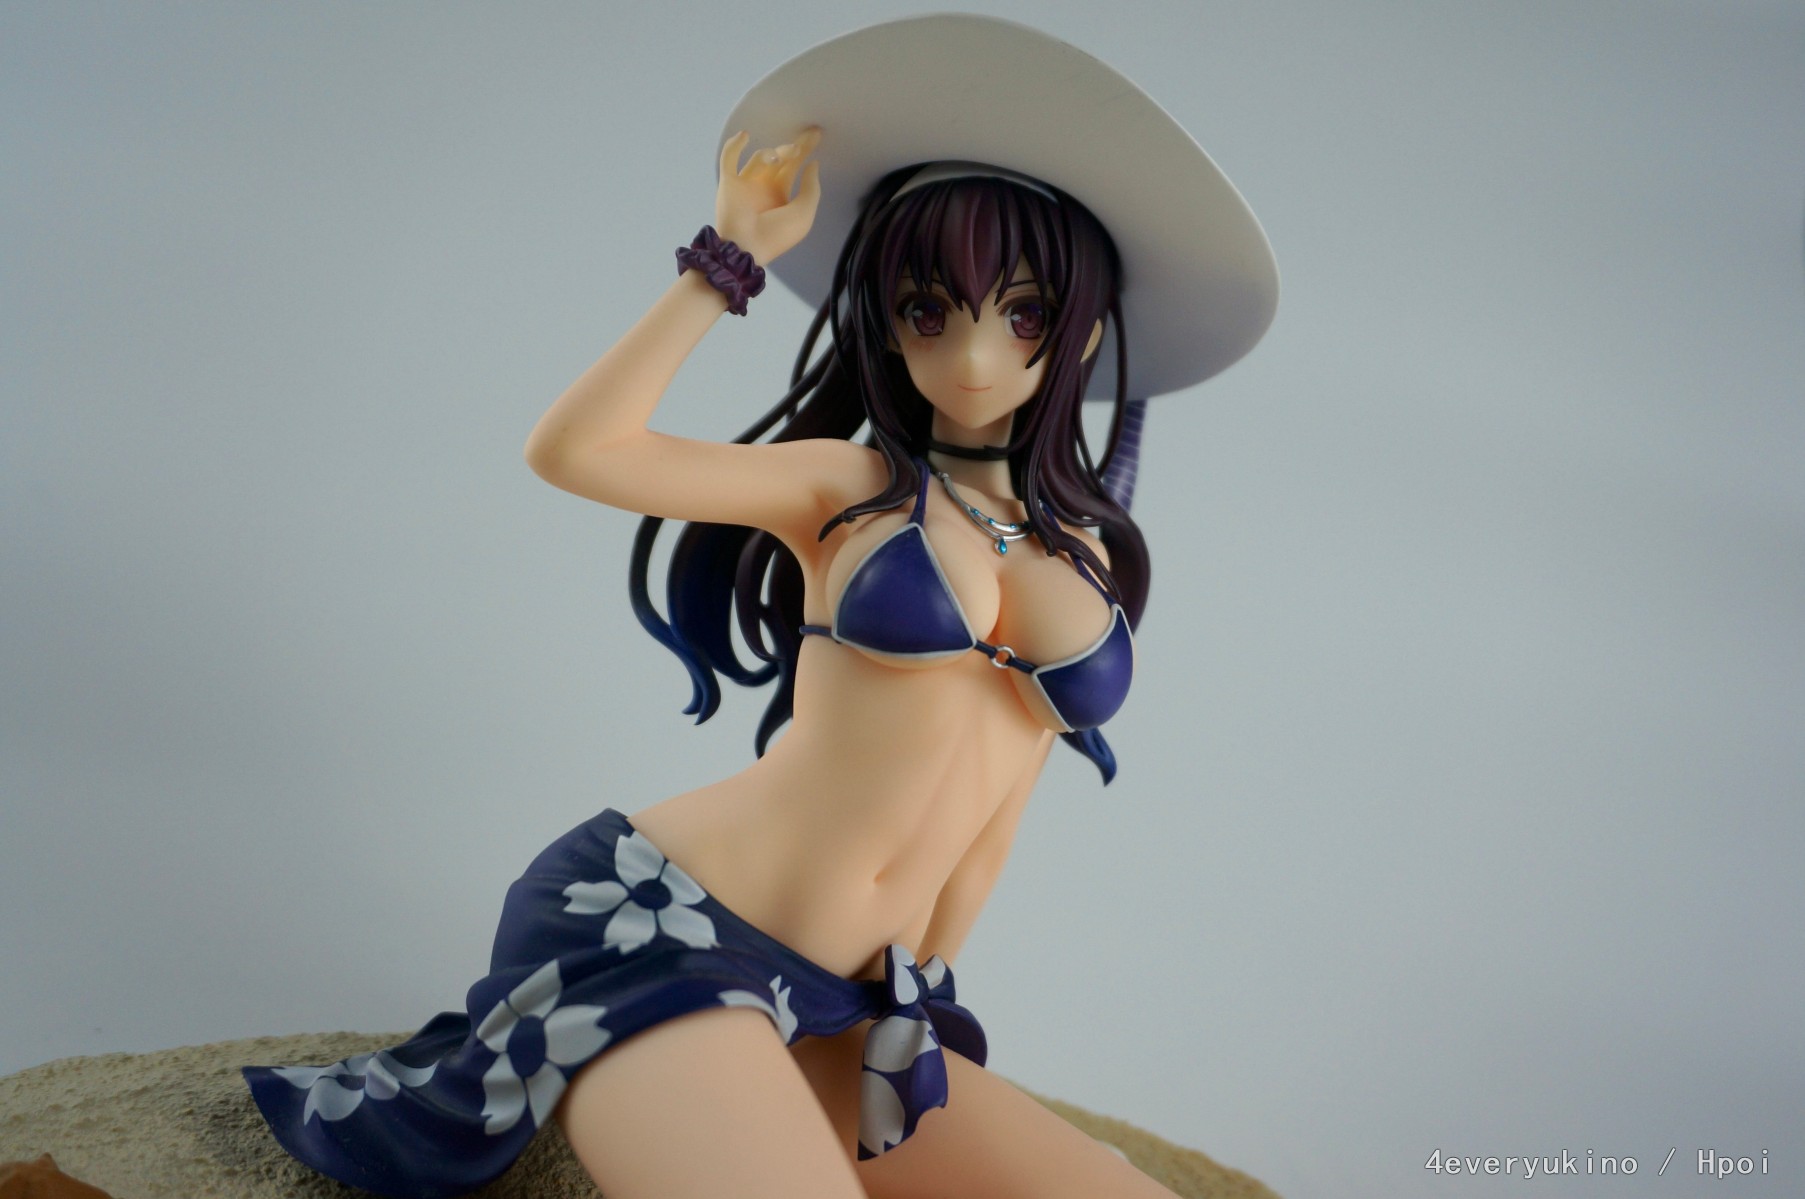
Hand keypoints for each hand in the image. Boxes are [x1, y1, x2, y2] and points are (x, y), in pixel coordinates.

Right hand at [714, 126, 821, 265]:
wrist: (748, 248)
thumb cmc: (777, 236)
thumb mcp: (804, 212)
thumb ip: (811, 188)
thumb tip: (813, 164)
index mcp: (781, 194)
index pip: (794, 166)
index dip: (805, 150)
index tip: (816, 134)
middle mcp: (764, 186)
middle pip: (780, 158)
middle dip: (795, 146)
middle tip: (809, 134)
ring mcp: (746, 184)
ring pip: (759, 157)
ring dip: (772, 153)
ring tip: (778, 158)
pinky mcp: (729, 183)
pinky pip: (729, 158)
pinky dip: (735, 145)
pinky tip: (745, 136)